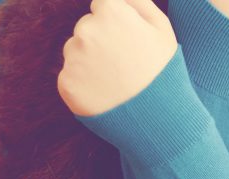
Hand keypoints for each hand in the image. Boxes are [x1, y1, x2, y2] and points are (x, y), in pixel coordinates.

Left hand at [58, 0, 176, 116]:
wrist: (157, 117)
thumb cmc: (163, 69)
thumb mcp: (162, 27)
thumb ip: (137, 1)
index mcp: (111, 12)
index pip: (102, 5)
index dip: (118, 22)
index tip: (128, 39)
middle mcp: (86, 30)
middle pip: (86, 27)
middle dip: (101, 40)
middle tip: (124, 63)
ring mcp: (74, 58)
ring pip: (76, 51)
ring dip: (90, 61)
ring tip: (115, 79)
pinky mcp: (66, 84)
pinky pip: (71, 76)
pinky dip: (84, 83)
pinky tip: (105, 92)